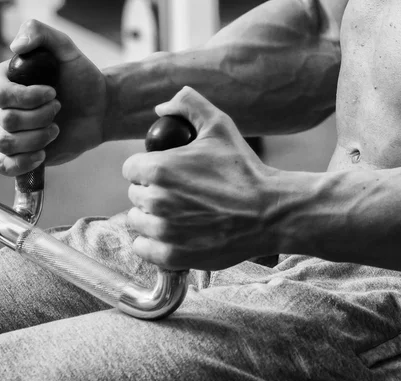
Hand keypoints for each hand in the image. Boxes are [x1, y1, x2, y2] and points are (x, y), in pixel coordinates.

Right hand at [0, 20, 106, 175]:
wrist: (101, 108)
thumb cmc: (82, 77)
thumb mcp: (66, 48)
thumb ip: (40, 33)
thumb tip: (16, 46)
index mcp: (6, 81)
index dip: (27, 97)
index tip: (54, 92)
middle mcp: (4, 107)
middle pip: (6, 120)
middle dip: (40, 116)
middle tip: (61, 108)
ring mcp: (12, 132)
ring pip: (6, 142)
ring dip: (37, 138)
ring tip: (57, 130)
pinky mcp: (23, 154)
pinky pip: (4, 166)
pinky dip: (21, 163)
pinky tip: (42, 155)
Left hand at [123, 87, 276, 270]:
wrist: (269, 213)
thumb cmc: (244, 170)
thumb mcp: (219, 125)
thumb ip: (188, 105)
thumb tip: (160, 108)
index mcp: (159, 168)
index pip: (131, 169)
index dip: (147, 169)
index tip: (165, 174)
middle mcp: (156, 200)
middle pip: (135, 195)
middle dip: (151, 192)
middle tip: (178, 194)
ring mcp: (163, 231)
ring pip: (137, 221)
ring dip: (151, 218)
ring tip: (177, 215)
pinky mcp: (172, 256)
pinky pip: (142, 249)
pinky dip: (152, 243)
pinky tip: (171, 235)